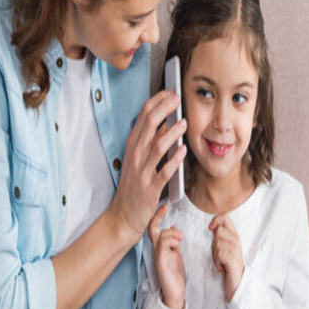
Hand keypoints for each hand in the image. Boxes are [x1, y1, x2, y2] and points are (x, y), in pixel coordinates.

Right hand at [109, 90, 186, 246]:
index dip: (156, 102)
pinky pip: (164, 171)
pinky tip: (184, 150)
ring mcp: (142, 172)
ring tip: (185, 122)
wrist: (123, 216)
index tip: (169, 92)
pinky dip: (174, 159)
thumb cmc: (133, 187)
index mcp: (132, 147)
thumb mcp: (137, 160)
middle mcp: (135, 157)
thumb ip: (149, 142)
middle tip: (178, 99)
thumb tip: (164, 123)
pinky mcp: (150, 188)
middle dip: (164, 109)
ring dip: (172, 132)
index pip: (142, 117)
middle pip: (149, 126)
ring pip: (157, 146)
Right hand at [148, 203, 185, 308]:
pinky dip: (170, 243)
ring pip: (159, 237)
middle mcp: (157, 251)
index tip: (164, 207)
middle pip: (152, 230)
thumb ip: (174, 242)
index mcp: (161, 248)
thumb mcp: (177, 254)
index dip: (157, 217)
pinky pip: (161, 248)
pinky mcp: (161, 263)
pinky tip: (177, 245)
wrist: (175, 292)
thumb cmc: (175, 275)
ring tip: (180, 238)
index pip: (154, 229)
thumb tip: (174, 227)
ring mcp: (158, 257)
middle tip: (166, 211)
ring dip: (171, 233)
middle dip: (158, 218)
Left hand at [209, 214, 243, 302]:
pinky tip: (222, 267)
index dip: (216, 219)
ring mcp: (236, 248)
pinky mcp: (233, 257)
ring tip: (221, 262)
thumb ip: (219, 236)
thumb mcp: (223, 247)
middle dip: (213, 245)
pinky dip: (217, 262)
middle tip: (219, 255)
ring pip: (217, 243)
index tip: (210, 228)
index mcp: (234, 235)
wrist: (236, 281)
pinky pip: (218, 254)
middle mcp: (236, 239)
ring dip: (215, 255)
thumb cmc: (227, 264)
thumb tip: (212, 226)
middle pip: (218, 232)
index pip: (225, 217)